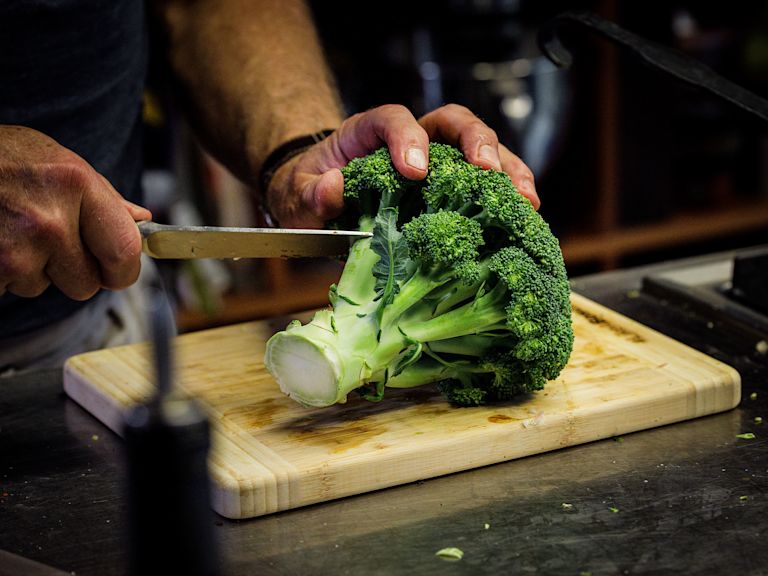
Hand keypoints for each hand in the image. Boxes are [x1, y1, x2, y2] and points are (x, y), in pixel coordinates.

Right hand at [0, 126, 150, 298]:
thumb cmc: (2, 159)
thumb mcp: (57, 161)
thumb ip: (102, 196)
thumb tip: (139, 220)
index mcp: (76, 186)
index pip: (124, 251)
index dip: (123, 270)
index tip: (116, 272)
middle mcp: (49, 220)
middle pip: (86, 284)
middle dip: (70, 271)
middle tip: (46, 240)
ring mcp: (15, 249)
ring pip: (42, 287)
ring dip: (30, 269)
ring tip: (8, 231)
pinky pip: (8, 289)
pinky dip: (1, 274)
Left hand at [265, 103, 538, 227]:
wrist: (319, 200)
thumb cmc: (310, 191)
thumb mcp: (296, 195)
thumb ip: (307, 193)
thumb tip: (331, 188)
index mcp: (369, 133)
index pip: (393, 119)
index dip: (408, 138)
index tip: (416, 171)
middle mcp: (411, 139)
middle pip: (451, 121)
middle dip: (476, 142)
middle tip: (488, 172)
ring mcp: (437, 161)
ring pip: (480, 148)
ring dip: (508, 169)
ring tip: (526, 200)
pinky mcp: (451, 188)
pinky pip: (486, 184)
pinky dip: (508, 197)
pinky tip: (525, 216)